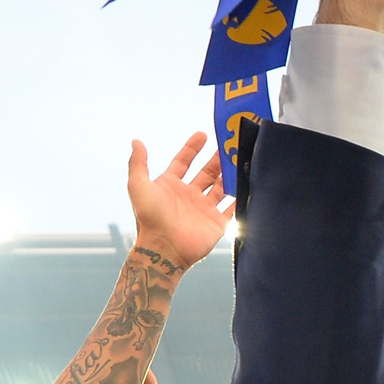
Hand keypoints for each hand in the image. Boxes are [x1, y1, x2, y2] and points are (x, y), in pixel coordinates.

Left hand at [128, 132, 233, 272]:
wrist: (164, 248)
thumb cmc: (149, 218)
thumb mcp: (138, 186)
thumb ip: (138, 163)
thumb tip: (136, 141)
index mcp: (170, 185)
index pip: (183, 162)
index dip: (192, 148)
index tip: (203, 134)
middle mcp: (188, 196)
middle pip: (206, 173)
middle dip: (216, 159)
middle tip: (228, 145)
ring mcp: (203, 209)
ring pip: (220, 187)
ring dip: (229, 174)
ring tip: (240, 160)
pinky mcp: (216, 223)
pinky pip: (232, 207)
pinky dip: (240, 196)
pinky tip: (248, 184)